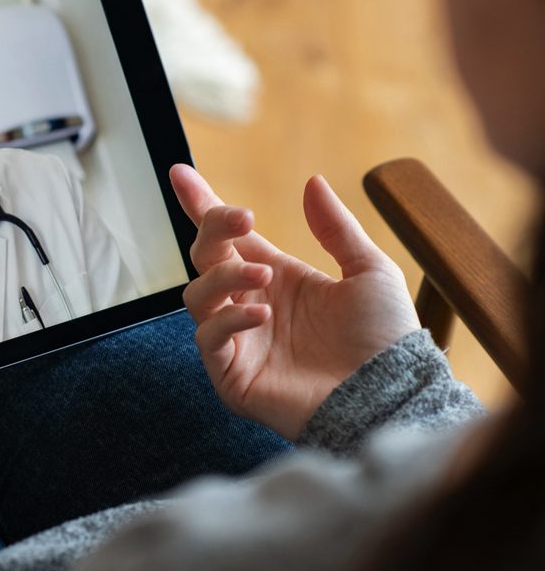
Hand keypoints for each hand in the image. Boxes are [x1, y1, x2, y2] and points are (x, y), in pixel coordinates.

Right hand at [170, 164, 420, 439]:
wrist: (390, 397)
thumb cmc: (385, 341)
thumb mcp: (369, 272)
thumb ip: (337, 228)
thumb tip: (311, 182)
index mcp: (278, 278)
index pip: (228, 237)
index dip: (201, 204)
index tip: (180, 172)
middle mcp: (250, 305)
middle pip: (205, 257)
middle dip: (213, 230)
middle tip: (241, 219)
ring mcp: (239, 340)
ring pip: (198, 295)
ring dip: (224, 277)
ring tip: (263, 277)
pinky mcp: (232, 375)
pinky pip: (208, 338)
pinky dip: (228, 321)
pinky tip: (262, 315)